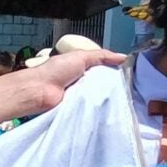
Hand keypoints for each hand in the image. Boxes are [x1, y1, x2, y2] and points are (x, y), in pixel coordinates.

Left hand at [0, 46, 124, 118]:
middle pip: (102, 84)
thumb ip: (102, 56)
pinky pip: (90, 109)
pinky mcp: (76, 110)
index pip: (103, 70)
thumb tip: (123, 57)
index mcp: (81, 68)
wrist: (39, 90)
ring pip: (97, 97)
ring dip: (104, 97)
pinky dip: (95, 108)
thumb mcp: (81, 57)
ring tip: (119, 99)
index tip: (127, 75)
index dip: (113, 72)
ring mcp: (79, 96)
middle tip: (126, 89)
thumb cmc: (55, 71)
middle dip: (111, 86)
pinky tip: (106, 108)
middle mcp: (81, 82)